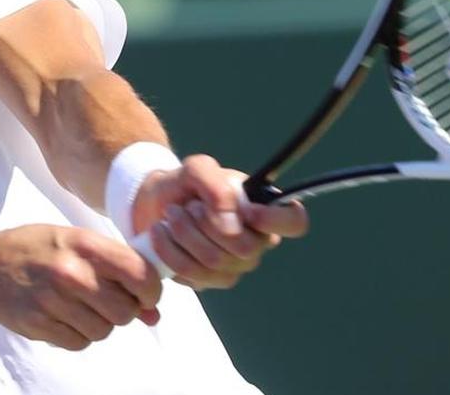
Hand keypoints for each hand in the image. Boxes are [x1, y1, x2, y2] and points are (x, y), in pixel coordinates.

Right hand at [0, 225, 162, 350]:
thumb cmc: (41, 249)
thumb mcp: (80, 244)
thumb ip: (119, 271)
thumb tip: (153, 314)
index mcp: (86, 245)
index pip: (141, 275)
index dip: (151, 291)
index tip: (145, 294)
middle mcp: (71, 272)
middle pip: (125, 311)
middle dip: (124, 310)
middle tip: (109, 300)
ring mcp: (53, 301)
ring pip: (104, 331)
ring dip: (100, 323)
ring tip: (82, 306)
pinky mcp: (38, 324)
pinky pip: (79, 342)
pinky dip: (78, 334)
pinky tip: (65, 316)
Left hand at [130, 155, 308, 288]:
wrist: (154, 202)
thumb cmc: (185, 184)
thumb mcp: (197, 168)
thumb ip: (216, 185)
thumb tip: (233, 225)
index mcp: (264, 210)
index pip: (295, 222)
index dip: (277, 221)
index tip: (249, 212)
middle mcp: (255, 242)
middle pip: (245, 248)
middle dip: (207, 224)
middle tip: (188, 206)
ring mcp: (233, 266)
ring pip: (214, 262)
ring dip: (184, 234)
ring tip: (171, 215)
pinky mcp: (207, 281)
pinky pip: (192, 275)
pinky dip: (170, 250)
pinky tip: (161, 234)